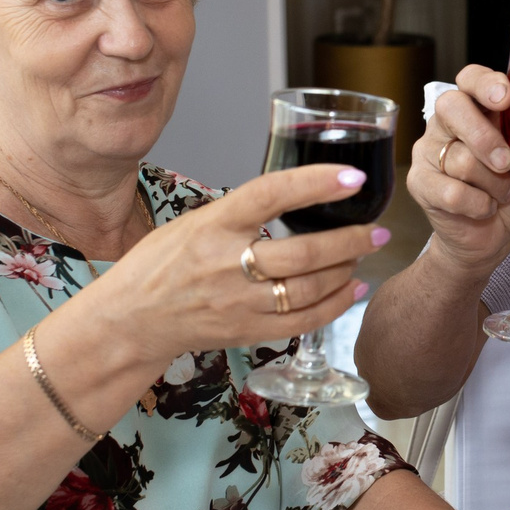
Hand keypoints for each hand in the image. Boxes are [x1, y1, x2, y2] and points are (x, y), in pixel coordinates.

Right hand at [89, 166, 383, 362]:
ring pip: (308, 288)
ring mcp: (238, 302)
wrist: (131, 318)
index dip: (315, 183)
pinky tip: (350, 290)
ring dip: (345, 271)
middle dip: (350, 240)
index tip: (353, 177)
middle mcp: (227, 264)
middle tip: (378, 229)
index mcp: (214, 225)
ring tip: (363, 256)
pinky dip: (333, 306)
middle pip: (303, 253)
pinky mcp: (246, 332)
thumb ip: (242, 213)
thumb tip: (298, 196)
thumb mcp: (195, 222)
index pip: (271, 195)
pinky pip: (301, 321)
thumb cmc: (161, 263)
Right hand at [408, 64, 509, 276]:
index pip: (471, 78)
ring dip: (493, 185)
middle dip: (484, 135)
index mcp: (477, 108)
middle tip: (507, 163)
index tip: (506, 96)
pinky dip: (478, 205)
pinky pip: (451, 191)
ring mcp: (429, 152)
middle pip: (452, 107)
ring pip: (459, 158)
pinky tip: (484, 209)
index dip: (485, 82)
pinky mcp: (420, 183)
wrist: (487, 240)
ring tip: (502, 194)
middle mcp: (448, 124)